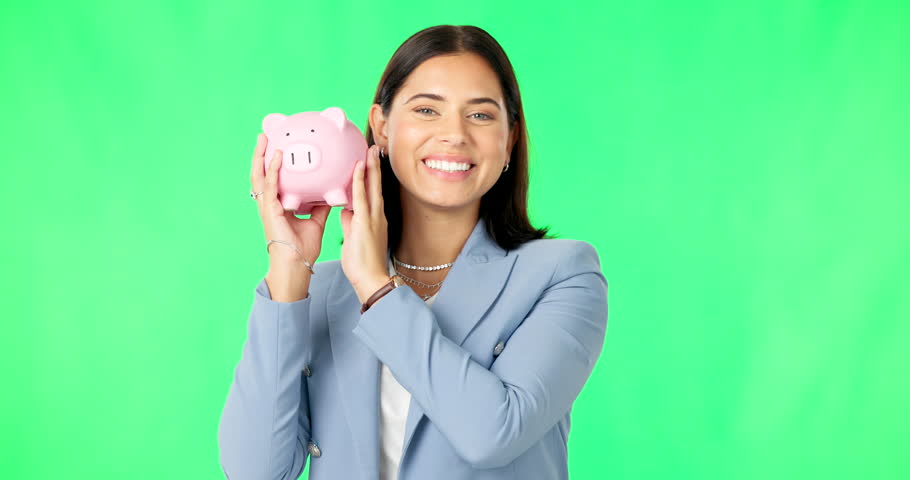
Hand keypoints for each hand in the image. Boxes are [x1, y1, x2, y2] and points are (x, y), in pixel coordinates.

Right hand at [251, 133, 330, 270]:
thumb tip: (329, 193)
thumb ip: (320, 206)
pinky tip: (276, 156)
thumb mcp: (315, 221)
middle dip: (260, 155)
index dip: (272, 165)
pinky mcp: (270, 210)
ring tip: (263, 139)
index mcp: (278, 206)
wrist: (297, 263)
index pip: (273, 180)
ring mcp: (268, 207)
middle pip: (261, 174)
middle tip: (264, 136)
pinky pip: (270, 186)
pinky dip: (272, 170)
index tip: (276, 148)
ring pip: (259, 176)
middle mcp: (270, 204)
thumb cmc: (303, 248)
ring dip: (260, 156)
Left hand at [340, 145, 391, 302]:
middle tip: (373, 148)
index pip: (371, 193)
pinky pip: (361, 197)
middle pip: (375, 186)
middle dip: (374, 166)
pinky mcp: (366, 222)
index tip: (369, 162)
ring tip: (369, 150)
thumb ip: (350, 222)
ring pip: (371, 187)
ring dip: (371, 168)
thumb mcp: (354, 238)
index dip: (370, 177)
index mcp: (374, 219)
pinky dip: (359, 181)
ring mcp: (373, 218)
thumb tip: (345, 211)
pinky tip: (358, 168)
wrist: (372, 280)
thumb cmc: (363, 264)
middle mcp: (377, 215)